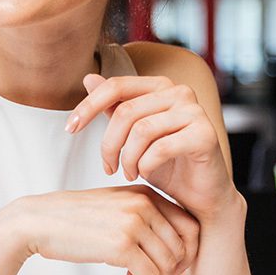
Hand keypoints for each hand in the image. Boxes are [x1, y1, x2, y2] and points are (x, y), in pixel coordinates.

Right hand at [4, 185, 198, 274]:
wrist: (39, 221)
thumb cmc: (74, 220)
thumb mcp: (115, 208)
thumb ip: (143, 219)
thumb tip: (172, 251)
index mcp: (145, 193)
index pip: (190, 224)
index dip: (188, 251)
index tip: (172, 266)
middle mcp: (143, 204)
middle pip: (183, 246)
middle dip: (174, 271)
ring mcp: (134, 223)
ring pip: (169, 264)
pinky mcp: (121, 245)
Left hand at [67, 73, 234, 220]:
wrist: (201, 196)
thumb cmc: (167, 166)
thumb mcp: (133, 137)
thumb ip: (114, 108)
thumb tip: (88, 77)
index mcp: (161, 87)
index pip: (116, 86)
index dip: (89, 106)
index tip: (70, 128)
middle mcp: (180, 92)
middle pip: (126, 112)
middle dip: (109, 144)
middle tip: (108, 168)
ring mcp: (195, 112)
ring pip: (141, 130)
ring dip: (127, 158)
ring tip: (129, 173)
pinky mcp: (205, 135)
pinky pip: (160, 148)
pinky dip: (145, 165)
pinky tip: (145, 174)